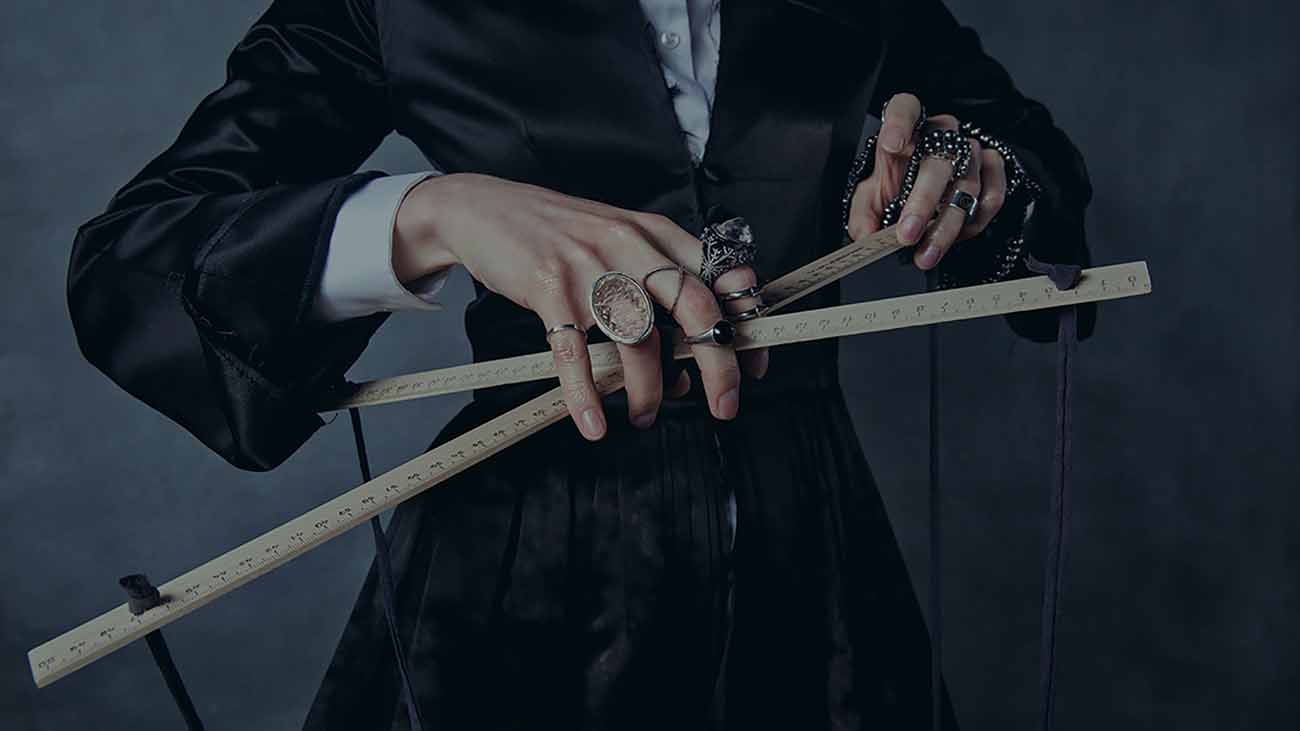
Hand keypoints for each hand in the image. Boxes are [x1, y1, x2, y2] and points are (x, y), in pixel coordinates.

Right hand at [391, 173, 768, 440]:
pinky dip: (586, 397)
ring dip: (646, 393)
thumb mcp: (619, 236)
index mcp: (654, 233)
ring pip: (637, 341)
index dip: (743, 322)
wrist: (484, 208)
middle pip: (694, 307)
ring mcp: (589, 267)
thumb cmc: (558, 234)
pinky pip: (575, 354)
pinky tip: (593, 424)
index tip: (755, 363)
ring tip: (644, 416)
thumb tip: (694, 347)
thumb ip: (659, 277)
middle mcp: (628, 245)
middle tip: (725, 405)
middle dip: (718, 364)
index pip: (718, 276)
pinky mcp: (548, 288)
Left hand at [846, 93, 1007, 269]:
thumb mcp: (872, 200)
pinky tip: (955, 238)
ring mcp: (970, 149)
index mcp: (906, 131)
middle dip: (922, 203)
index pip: (905, 108)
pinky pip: (993, 195)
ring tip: (926, 254)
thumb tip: (866, 237)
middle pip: (938, 161)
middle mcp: (941, 134)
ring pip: (966, 186)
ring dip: (946, 226)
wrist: (928, 198)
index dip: (899, 123)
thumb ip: (863, 216)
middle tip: (906, 234)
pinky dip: (974, 222)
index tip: (890, 144)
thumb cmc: (896, 190)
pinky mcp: (992, 168)